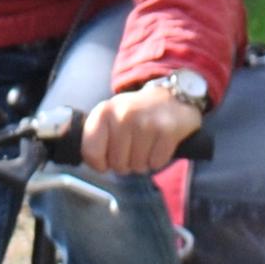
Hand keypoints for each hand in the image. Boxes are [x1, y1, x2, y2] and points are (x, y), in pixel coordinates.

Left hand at [81, 83, 203, 176]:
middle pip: (117, 164)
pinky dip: (158, 159)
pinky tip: (159, 143)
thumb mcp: (110, 116)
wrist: (172, 97)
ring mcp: (146, 122)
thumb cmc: (137, 113)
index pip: (91, 152)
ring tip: (147, 143)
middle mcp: (123, 115)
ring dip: (143, 161)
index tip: (107, 160)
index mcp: (104, 112)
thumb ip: (96, 137)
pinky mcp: (167, 130)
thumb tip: (94, 163)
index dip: (99, 164)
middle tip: (133, 147)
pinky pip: (156, 163)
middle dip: (126, 163)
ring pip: (138, 166)